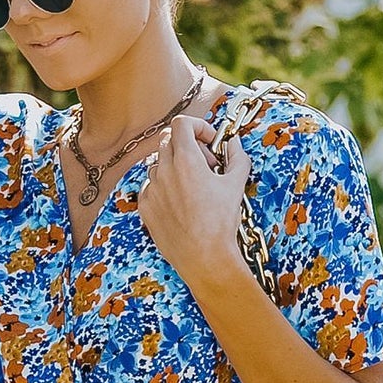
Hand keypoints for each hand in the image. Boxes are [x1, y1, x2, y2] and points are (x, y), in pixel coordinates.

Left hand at [137, 115, 252, 286]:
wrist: (204, 258)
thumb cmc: (221, 224)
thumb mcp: (236, 184)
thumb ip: (237, 156)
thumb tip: (233, 143)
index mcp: (186, 160)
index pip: (182, 124)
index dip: (198, 127)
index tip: (209, 141)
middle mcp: (164, 171)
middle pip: (169, 141)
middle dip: (189, 146)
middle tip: (206, 165)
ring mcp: (151, 189)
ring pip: (158, 164)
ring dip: (175, 167)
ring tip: (194, 186)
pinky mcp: (145, 207)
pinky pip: (150, 187)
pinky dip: (164, 187)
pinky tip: (181, 202)